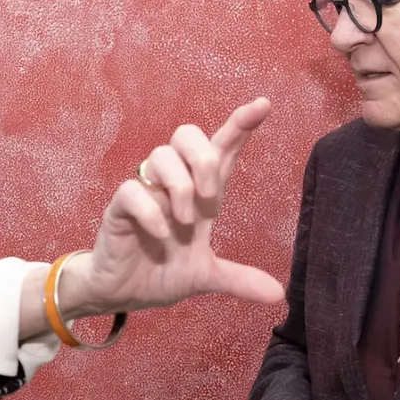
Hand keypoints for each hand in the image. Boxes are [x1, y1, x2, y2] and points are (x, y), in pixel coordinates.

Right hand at [57, 97, 284, 319]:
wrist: (121, 293)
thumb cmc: (162, 272)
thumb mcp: (206, 277)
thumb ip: (239, 279)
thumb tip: (279, 294)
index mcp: (200, 194)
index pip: (221, 149)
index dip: (240, 125)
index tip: (263, 105)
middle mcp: (174, 185)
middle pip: (187, 134)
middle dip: (202, 157)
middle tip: (208, 195)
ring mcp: (146, 192)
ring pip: (160, 156)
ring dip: (179, 187)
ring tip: (184, 224)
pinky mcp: (120, 208)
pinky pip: (132, 190)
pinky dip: (151, 210)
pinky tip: (161, 233)